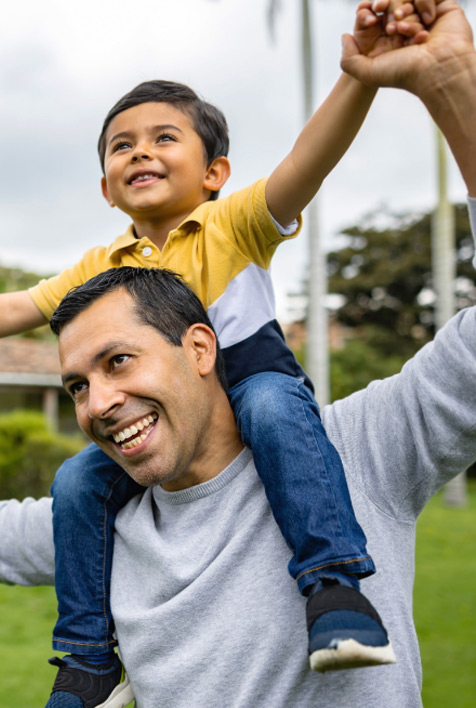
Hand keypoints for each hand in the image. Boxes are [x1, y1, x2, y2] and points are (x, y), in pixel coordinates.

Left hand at [343, 0, 475, 195]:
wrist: (437, 71)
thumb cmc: (405, 74)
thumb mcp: (367, 72)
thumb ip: (348, 59)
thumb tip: (345, 36)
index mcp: (392, 40)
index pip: (378, 15)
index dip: (372, 12)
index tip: (372, 18)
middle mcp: (409, 28)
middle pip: (393, 3)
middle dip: (388, 10)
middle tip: (391, 26)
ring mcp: (426, 17)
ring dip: (404, 10)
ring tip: (405, 28)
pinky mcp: (443, 8)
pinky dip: (423, 3)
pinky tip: (425, 22)